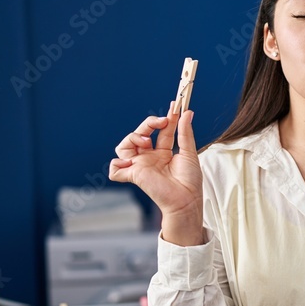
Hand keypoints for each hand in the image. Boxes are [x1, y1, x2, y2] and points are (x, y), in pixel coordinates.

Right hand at [109, 102, 203, 244]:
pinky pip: (115, 169)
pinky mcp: (134, 175)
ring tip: (147, 142)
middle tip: (162, 121)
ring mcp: (140, 166)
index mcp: (163, 153)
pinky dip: (117, 164)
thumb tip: (187, 112)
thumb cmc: (189, 181)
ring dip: (133, 138)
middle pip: (139, 134)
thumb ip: (185, 132)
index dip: (166, 118)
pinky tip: (132, 161)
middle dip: (148, 124)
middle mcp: (150, 158)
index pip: (161, 131)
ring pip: (124, 147)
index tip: (174, 106)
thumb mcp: (189, 152)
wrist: (187, 200)